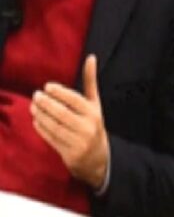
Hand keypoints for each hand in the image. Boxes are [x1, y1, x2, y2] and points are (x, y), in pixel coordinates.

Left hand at [30, 55, 109, 189]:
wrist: (98, 158)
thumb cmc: (93, 125)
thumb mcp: (95, 104)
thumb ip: (90, 82)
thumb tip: (91, 57)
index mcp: (94, 114)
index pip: (75, 100)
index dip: (59, 92)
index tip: (47, 87)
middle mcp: (88, 128)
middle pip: (61, 113)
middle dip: (46, 104)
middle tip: (36, 95)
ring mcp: (79, 142)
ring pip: (54, 126)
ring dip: (40, 115)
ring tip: (33, 106)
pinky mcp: (69, 153)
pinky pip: (51, 138)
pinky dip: (41, 128)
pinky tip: (36, 120)